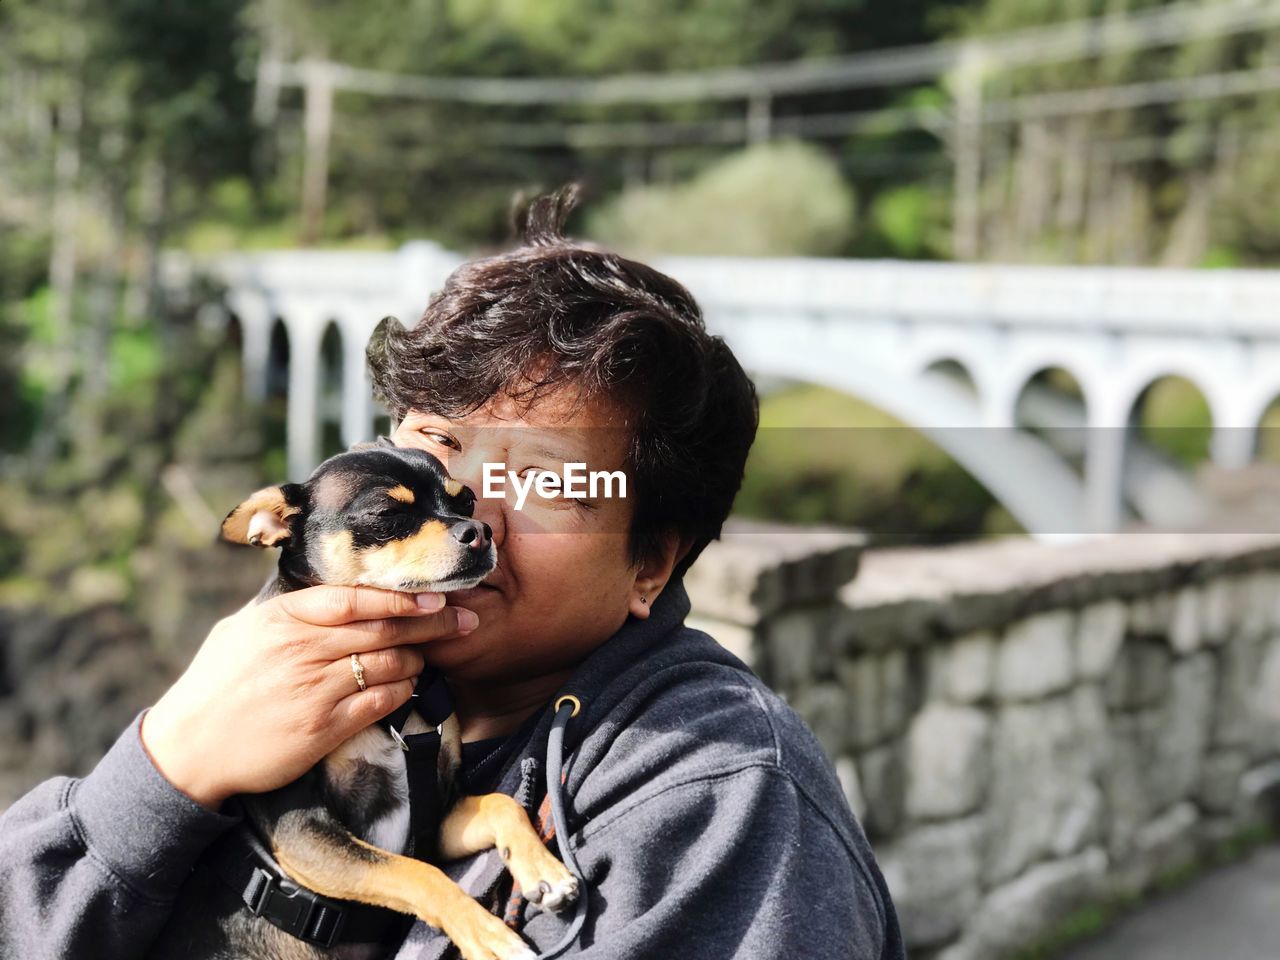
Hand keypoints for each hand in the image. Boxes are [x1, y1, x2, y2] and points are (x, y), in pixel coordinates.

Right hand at [140, 586, 478, 810]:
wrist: (188, 750)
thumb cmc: (214, 685)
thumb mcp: (241, 631)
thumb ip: (285, 610)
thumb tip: (325, 592)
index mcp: (283, 619)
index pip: (355, 599)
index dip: (400, 595)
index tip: (434, 593)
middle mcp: (302, 650)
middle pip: (383, 629)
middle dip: (431, 622)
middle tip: (463, 618)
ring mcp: (314, 690)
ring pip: (388, 664)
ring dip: (418, 658)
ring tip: (431, 655)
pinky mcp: (323, 728)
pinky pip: (379, 702)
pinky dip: (402, 692)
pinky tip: (409, 687)